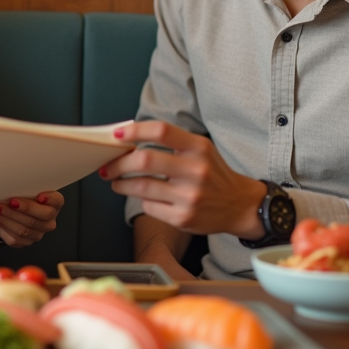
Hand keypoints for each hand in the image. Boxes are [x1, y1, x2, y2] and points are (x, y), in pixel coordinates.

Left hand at [0, 190, 64, 248]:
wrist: (12, 213)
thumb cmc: (21, 197)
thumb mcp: (26, 189)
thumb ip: (26, 187)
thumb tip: (13, 182)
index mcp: (54, 204)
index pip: (57, 201)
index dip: (50, 199)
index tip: (40, 196)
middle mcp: (49, 220)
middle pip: (40, 216)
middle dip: (23, 208)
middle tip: (10, 202)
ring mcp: (38, 233)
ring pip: (25, 229)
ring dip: (8, 218)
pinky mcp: (26, 242)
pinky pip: (15, 239)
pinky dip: (3, 228)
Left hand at [101, 121, 265, 238]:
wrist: (239, 205)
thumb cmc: (212, 173)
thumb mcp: (200, 149)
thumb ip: (170, 142)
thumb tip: (127, 139)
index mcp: (198, 147)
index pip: (161, 131)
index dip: (134, 131)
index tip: (117, 135)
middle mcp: (196, 170)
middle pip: (144, 161)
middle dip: (118, 163)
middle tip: (109, 166)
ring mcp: (190, 196)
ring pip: (141, 187)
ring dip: (121, 184)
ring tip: (116, 181)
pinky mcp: (184, 218)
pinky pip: (150, 207)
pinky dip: (142, 201)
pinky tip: (145, 197)